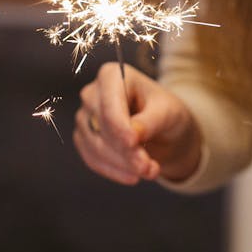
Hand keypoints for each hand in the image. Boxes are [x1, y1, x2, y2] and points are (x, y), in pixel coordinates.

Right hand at [73, 62, 201, 184]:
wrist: (163, 130)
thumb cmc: (166, 113)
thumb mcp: (168, 113)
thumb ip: (149, 122)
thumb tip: (132, 136)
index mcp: (112, 75)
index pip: (110, 105)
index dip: (119, 127)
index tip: (133, 144)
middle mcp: (92, 93)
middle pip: (101, 126)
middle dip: (125, 151)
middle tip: (149, 168)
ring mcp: (84, 116)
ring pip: (95, 145)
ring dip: (122, 164)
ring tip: (150, 171)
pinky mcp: (84, 138)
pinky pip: (92, 158)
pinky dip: (113, 171)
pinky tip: (132, 176)